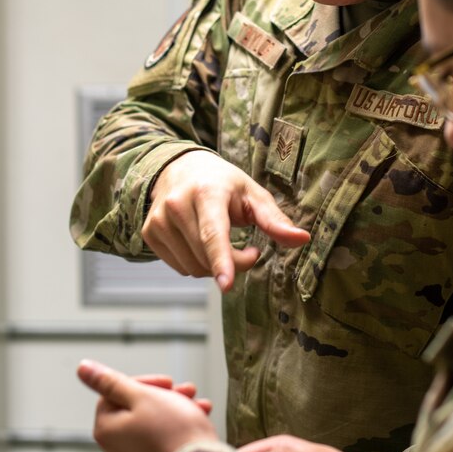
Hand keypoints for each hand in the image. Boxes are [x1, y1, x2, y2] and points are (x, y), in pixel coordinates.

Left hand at [78, 359, 218, 451]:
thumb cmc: (172, 433)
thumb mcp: (141, 396)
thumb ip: (111, 381)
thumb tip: (83, 369)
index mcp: (105, 430)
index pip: (115, 393)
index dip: (143, 383)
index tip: (166, 382)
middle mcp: (115, 448)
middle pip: (136, 406)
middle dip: (163, 394)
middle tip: (184, 391)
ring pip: (153, 421)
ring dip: (175, 407)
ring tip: (196, 404)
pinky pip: (162, 438)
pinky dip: (177, 425)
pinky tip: (198, 418)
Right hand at [144, 150, 309, 290]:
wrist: (179, 167)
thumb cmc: (222, 182)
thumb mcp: (252, 194)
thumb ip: (275, 220)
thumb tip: (303, 239)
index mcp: (206, 192)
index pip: (214, 233)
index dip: (222, 260)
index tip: (226, 284)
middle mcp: (177, 205)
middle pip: (207, 258)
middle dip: (234, 264)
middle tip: (248, 249)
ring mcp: (159, 220)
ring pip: (193, 268)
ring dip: (214, 266)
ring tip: (222, 242)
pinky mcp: (149, 232)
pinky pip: (180, 268)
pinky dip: (196, 264)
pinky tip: (201, 243)